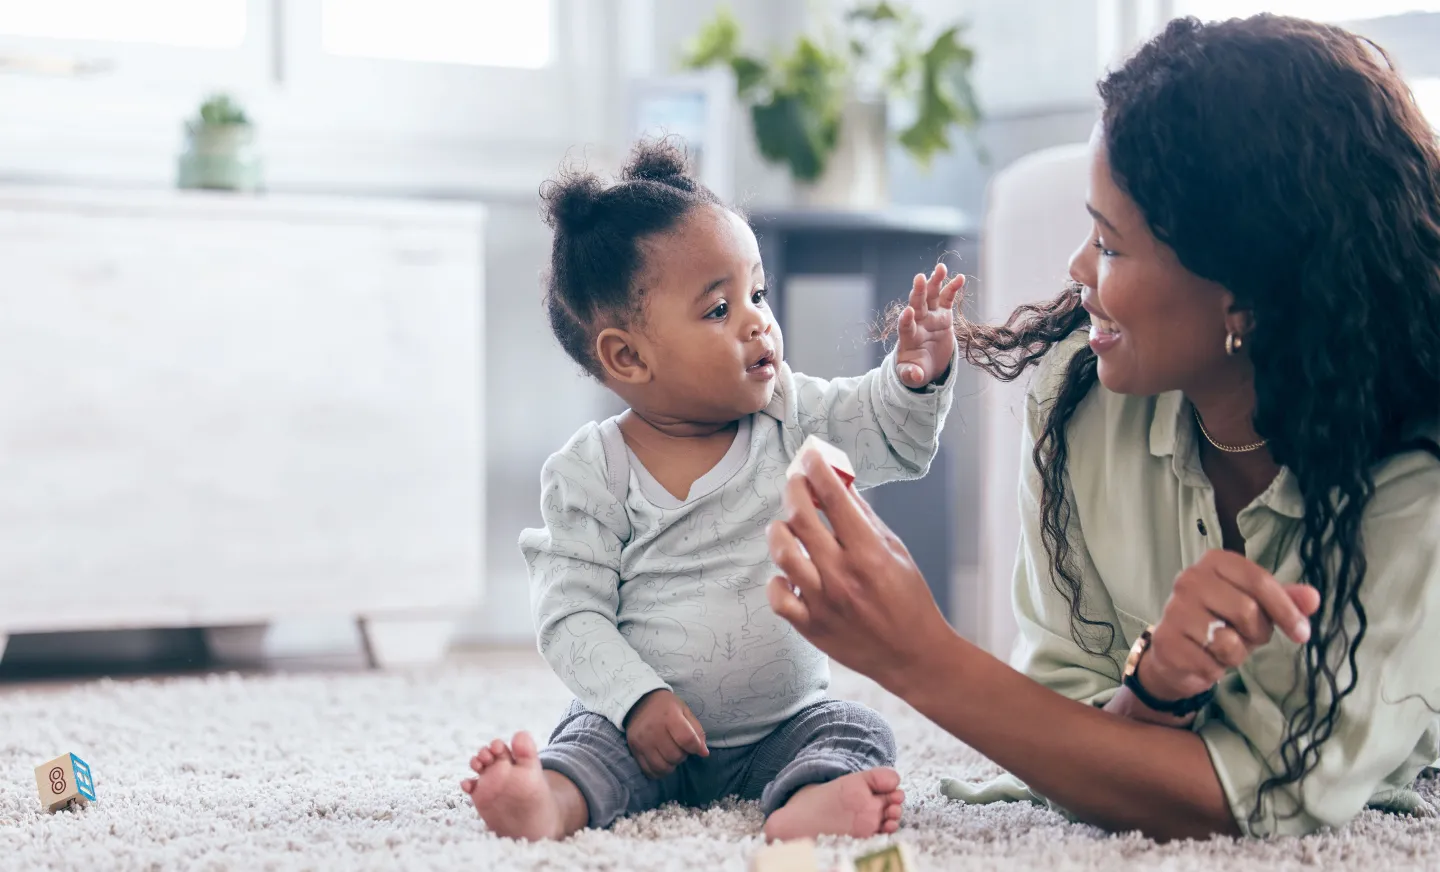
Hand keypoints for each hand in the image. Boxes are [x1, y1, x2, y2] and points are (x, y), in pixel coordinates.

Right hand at [623, 689, 708, 778]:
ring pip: (662, 767)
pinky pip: (649, 771)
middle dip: (682, 756)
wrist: (639, 702)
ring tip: (671, 755)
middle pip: (675, 756)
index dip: (696, 748)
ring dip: (671, 765)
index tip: (696, 748)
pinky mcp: (634, 750)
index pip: (686, 740)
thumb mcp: (684, 711)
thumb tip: (703, 752)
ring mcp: (642, 742)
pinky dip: (659, 771)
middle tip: (680, 748)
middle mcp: (653, 730)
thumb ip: (696, 731)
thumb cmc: (666, 707)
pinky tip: (661, 761)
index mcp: (669, 716)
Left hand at [764, 449, 953, 690]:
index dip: (818, 470)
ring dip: (780, 531)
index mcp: (870, 553)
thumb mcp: (896, 552)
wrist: (913, 656)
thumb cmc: (909, 601)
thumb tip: (841, 485)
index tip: (810, 457)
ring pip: (782, 553)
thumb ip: (865, 519)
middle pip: (801, 519)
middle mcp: (843, 575)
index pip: (834, 498)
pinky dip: (778, 580)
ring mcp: (824, 602)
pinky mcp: (811, 626)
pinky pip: (778, 596)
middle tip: (796, 484)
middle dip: (794, 491)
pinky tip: (789, 574)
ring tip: (787, 527)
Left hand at [895, 262, 964, 387]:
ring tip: (941, 267)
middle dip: (918, 292)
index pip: (905, 326)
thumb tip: (913, 375)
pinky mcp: (943, 316)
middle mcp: (918, 322)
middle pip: (917, 304)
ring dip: (935, 281)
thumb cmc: (916, 370)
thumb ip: (911, 375)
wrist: (926, 365)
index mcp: (908, 337)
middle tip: (919, 277)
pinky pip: (947, 299)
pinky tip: (960, 277)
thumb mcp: (913, 376)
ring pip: (932, 295)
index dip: (906, 320)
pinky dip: (952, 288)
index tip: (907, 312)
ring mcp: (931, 317)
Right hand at [1140, 550, 1320, 701]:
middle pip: (1247, 610)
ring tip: (1221, 648)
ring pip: (1229, 641)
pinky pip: (1211, 664)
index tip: (1301, 633)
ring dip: (1236, 655)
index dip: (1286, 609)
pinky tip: (1203, 658)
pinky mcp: (1166, 641)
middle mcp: (1190, 579)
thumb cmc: (1220, 623)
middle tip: (1246, 637)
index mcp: (1214, 562)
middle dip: (1257, 633)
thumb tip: (1313, 598)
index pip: (1259, 580)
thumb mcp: (1256, 607)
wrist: (1176, 653)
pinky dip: (1215, 669)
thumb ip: (1284, 600)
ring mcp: (1174, 610)